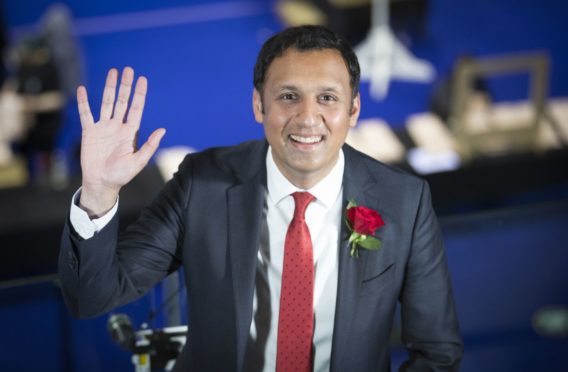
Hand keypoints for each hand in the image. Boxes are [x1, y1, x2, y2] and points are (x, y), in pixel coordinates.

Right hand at [77, 67, 165, 216]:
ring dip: (109, 88)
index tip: (142, 80)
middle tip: (128, 70)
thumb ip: (150, 145)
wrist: (102, 183)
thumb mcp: (138, 161)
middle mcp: (117, 126)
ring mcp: (103, 128)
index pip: (136, 108)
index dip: (139, 94)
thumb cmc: (122, 175)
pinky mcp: (89, 132)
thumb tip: (163, 130)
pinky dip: (83, 102)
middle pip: (122, 101)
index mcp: (130, 132)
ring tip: (112, 72)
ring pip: (106, 103)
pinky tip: (82, 90)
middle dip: (125, 86)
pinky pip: (86, 114)